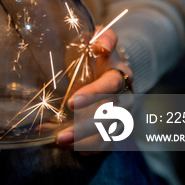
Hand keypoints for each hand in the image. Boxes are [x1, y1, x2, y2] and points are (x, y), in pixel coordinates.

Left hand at [55, 27, 132, 150]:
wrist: (113, 69)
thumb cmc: (99, 53)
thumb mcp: (101, 38)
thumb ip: (103, 36)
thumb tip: (102, 44)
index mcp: (121, 75)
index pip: (112, 86)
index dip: (94, 94)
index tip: (72, 102)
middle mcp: (125, 99)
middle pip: (110, 117)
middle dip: (86, 127)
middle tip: (61, 134)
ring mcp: (122, 118)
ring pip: (107, 136)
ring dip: (83, 142)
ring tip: (59, 141)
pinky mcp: (115, 132)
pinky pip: (102, 146)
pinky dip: (81, 148)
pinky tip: (59, 144)